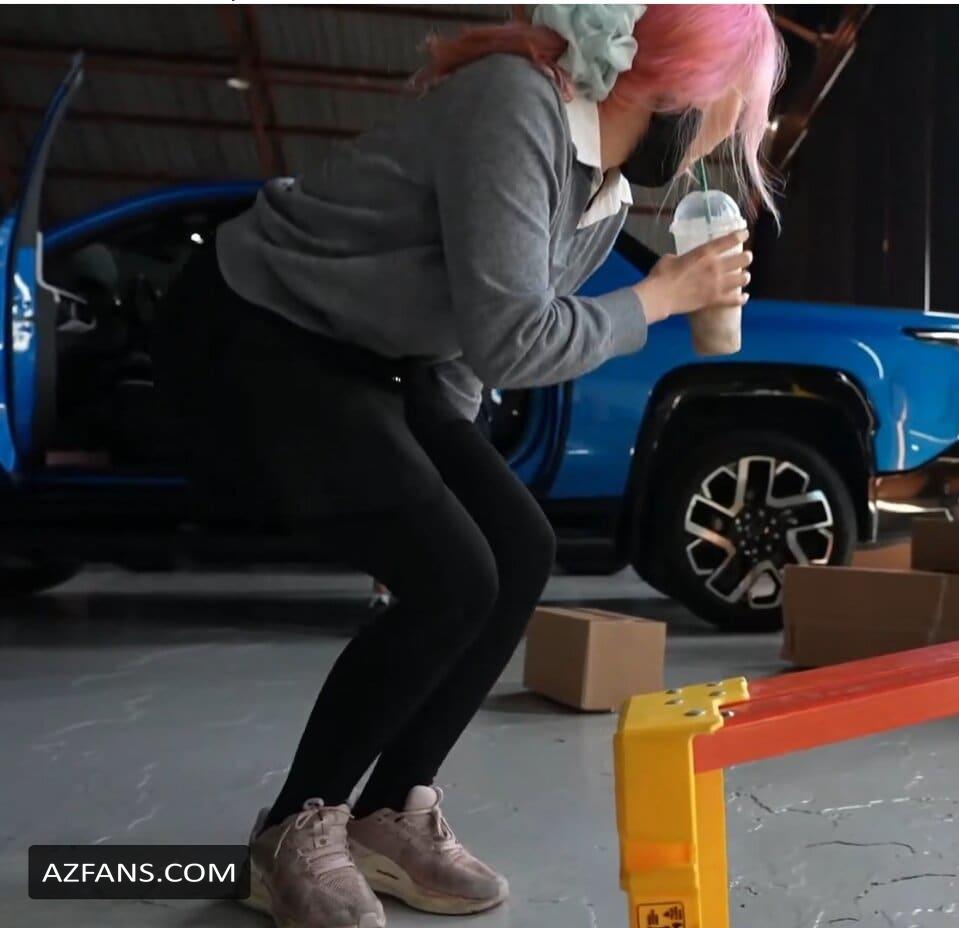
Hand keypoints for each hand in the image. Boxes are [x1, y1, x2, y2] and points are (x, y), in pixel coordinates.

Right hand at [634, 230, 751, 324]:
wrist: (660, 297)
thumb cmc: (661, 275)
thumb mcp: (670, 258)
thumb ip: (682, 258)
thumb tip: (681, 261)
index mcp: (705, 252)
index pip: (729, 240)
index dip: (740, 235)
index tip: (744, 234)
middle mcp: (716, 266)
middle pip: (743, 259)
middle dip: (745, 257)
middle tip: (744, 258)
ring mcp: (717, 284)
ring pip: (743, 278)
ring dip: (744, 277)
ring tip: (743, 277)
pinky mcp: (715, 300)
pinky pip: (735, 300)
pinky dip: (741, 298)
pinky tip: (744, 297)